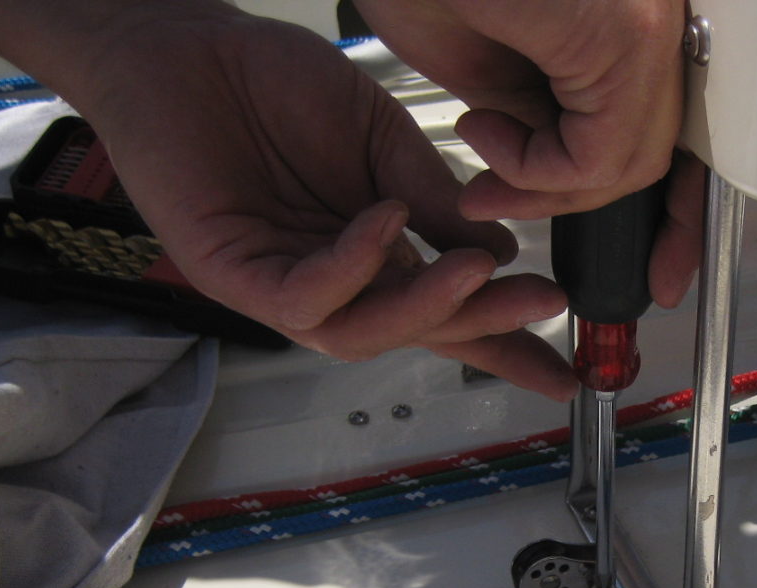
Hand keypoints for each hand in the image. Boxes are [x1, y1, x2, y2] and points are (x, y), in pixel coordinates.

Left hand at [75, 3, 577, 398]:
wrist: (190, 45)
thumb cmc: (275, 86)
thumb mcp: (378, 138)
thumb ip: (430, 196)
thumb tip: (498, 253)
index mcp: (375, 256)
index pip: (446, 314)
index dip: (504, 345)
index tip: (566, 373)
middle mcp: (335, 283)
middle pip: (417, 330)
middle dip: (485, 325)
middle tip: (543, 302)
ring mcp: (284, 284)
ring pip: (363, 332)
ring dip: (427, 306)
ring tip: (475, 270)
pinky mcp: (234, 275)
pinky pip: (305, 297)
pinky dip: (353, 265)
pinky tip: (386, 220)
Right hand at [359, 0, 702, 307]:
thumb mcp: (486, 64)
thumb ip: (534, 121)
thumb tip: (548, 178)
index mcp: (627, 26)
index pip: (676, 139)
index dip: (675, 216)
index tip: (661, 270)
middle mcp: (652, 21)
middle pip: (652, 155)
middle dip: (588, 209)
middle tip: (501, 207)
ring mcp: (646, 25)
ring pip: (628, 162)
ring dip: (542, 187)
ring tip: (479, 152)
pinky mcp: (624, 33)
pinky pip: (600, 153)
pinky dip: (537, 170)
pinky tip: (485, 130)